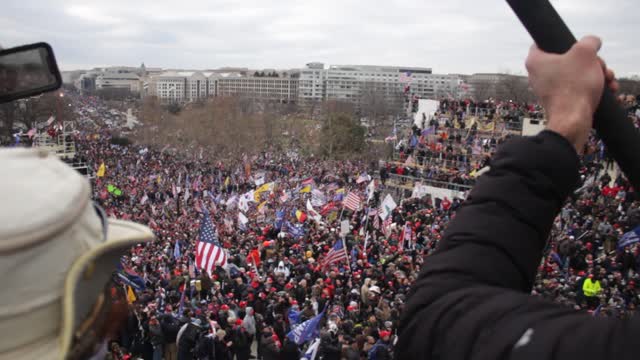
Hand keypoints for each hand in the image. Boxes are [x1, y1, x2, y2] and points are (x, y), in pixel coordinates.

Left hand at [525, 35, 617, 153]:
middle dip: (591, 62)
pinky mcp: (560, 101)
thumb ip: (589, 41)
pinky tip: (608, 90)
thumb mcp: (585, 52)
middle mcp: (538, 75)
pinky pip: (578, 89)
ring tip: (608, 80)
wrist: (573, 120)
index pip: (544, 42)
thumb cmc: (574, 85)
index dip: (563, 41)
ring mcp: (548, 90)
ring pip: (576, 75)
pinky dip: (592, 89)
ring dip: (596, 75)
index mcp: (535, 61)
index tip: (577, 46)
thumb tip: (592, 42)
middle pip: (568, 59)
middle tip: (600, 66)